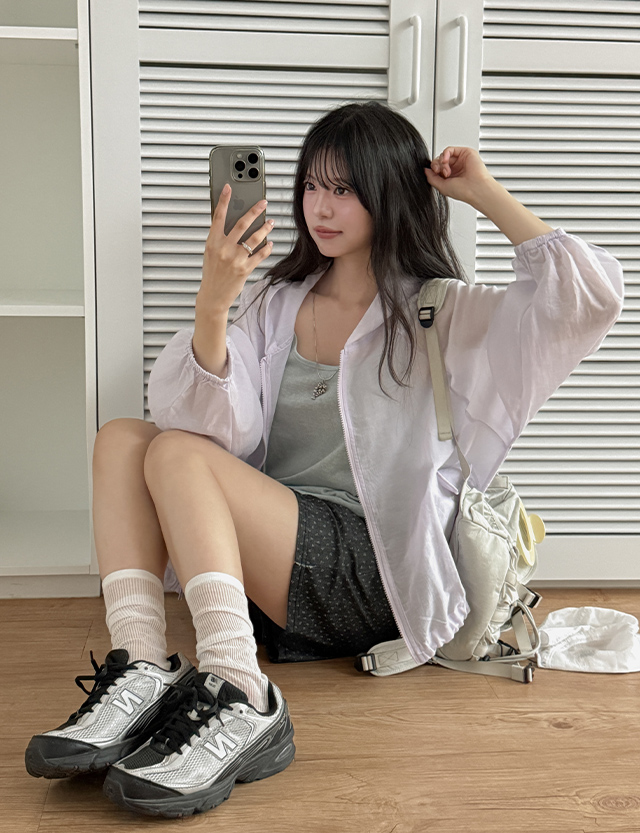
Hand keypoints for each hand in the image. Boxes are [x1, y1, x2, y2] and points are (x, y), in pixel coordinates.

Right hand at [196, 184, 273, 317]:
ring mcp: (235, 259)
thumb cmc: (212, 273)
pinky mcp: (244, 269)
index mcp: (212, 242)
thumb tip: (233, 223)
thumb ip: (220, 238)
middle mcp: (223, 249)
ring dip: (265, 228)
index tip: (229, 188)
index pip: (218, 216)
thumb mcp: (210, 253)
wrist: (213, 295)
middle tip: (263, 203)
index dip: (224, 200)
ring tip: (271, 222)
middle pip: (242, 224)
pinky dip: (267, 248)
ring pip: (254, 238)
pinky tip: (270, 243)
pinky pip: (260, 255)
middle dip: (254, 211)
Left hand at [424, 146, 494, 205]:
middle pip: (439, 160)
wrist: (475, 188)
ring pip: (444, 155)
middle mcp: (455, 168)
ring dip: (441, 162)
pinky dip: (445, 154)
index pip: (437, 168)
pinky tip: (446, 161)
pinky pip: (450, 149)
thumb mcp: (442, 186)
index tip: (435, 174)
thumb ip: (431, 178)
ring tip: (447, 171)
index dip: (434, 169)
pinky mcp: (465, 153)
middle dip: (437, 166)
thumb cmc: (463, 191)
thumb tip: (425, 170)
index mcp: (451, 176)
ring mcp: (460, 160)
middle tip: (442, 173)